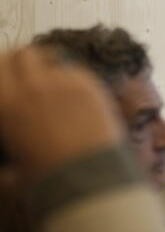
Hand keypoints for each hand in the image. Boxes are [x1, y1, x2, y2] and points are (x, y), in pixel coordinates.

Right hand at [0, 47, 125, 182]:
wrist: (88, 175)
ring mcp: (61, 81)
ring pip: (50, 57)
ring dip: (48, 64)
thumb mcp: (12, 172)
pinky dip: (71, 76)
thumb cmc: (45, 177)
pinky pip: (75, 70)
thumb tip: (4, 170)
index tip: (7, 72)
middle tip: (29, 70)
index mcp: (5, 104)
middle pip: (23, 54)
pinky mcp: (89, 84)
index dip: (4, 66)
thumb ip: (4, 166)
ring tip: (54, 78)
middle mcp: (30, 86)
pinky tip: (76, 91)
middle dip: (23, 59)